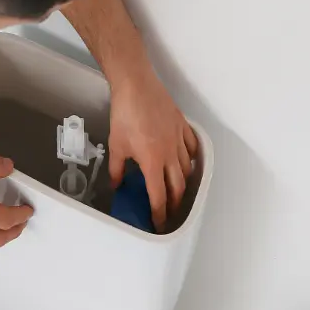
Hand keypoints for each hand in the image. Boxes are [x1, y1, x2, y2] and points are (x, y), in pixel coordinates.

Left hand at [109, 70, 198, 230]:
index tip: (158, 224)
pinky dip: (192, 159)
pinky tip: (188, 162)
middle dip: (174, 204)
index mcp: (153, 162)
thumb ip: (118, 170)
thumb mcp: (116, 146)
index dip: (159, 214)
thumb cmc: (124, 115)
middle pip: (178, 188)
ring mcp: (179, 140)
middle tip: (169, 212)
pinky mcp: (182, 126)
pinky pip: (192, 147)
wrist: (135, 86)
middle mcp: (170, 154)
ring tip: (178, 191)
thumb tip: (117, 185)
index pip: (159, 196)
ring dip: (183, 184)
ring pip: (187, 169)